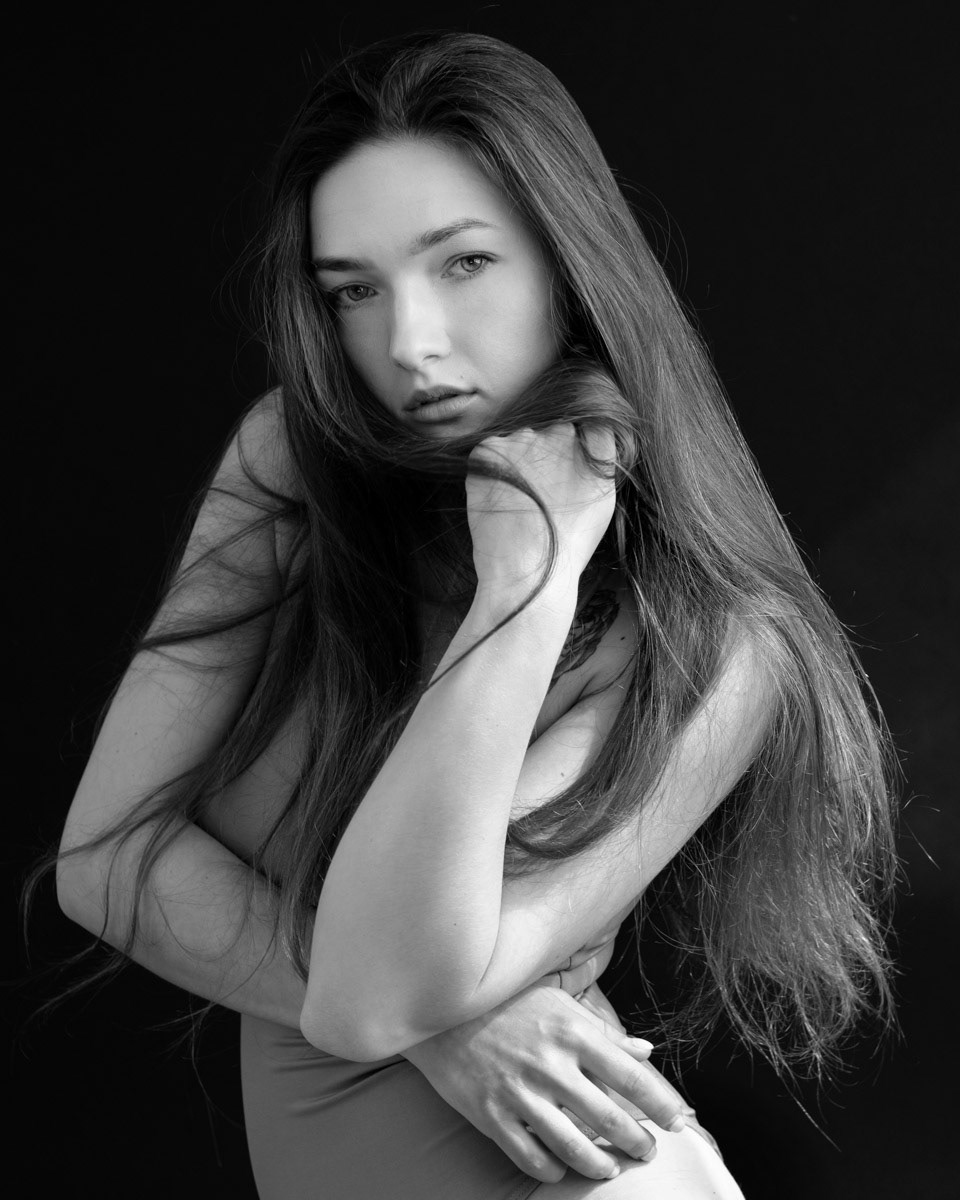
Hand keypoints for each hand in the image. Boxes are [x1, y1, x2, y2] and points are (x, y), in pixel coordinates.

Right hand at [401, 969, 684, 1183]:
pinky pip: (531, 1158)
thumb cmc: (507, 1002)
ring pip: (574, 1147)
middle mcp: (551, 1065)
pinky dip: (553, 1170)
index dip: (662, 1103)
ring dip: (601, 1164)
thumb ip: (603, 1032)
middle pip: (610, 1118)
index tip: (681, 1120)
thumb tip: (645, 1051)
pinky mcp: (492, 1115)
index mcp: (572, 1033)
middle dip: (639, 1142)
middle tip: (650, 1151)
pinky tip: (563, 1169)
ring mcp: (521, 1093)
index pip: (631, 1075)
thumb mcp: (558, 1002)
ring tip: (611, 1166)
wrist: (442, 1008)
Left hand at [466, 424, 616, 597]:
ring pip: (520, 441)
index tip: (568, 472)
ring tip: (517, 501)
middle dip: (547, 454)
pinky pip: (490, 451)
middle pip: (552, 432)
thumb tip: (587, 436)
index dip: (578, 448)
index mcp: (593, 446)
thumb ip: (600, 460)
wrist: (527, 571)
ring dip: (519, 461)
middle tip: (540, 493)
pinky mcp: (488, 450)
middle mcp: (560, 433)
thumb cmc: (568, 545)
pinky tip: (499, 499)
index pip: (589, 427)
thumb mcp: (601, 499)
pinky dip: (492, 470)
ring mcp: (522, 439)